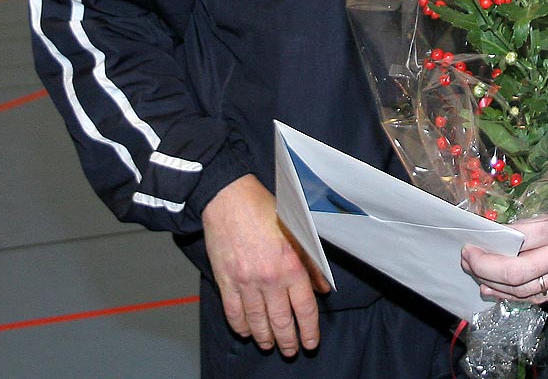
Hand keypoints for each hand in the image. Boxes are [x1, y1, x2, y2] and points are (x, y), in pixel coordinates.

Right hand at [202, 174, 329, 355]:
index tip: (311, 342)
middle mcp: (269, 277)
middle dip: (288, 341)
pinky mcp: (225, 282)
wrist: (228, 197)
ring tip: (270, 344)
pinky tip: (247, 331)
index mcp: (291, 263)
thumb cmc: (264, 207)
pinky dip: (241, 327)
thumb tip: (322, 288)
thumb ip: (311, 261)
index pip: (305, 308)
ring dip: (266, 338)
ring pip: (258, 322)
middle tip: (292, 350)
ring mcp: (245, 282)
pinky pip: (234, 314)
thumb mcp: (297, 229)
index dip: (310, 330)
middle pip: (282, 321)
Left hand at [460, 173, 547, 303]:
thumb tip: (503, 228)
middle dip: (485, 268)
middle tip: (468, 259)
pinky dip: (519, 297)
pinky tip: (504, 294)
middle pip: (516, 273)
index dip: (490, 245)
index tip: (473, 240)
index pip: (517, 241)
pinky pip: (543, 298)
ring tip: (478, 279)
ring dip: (498, 288)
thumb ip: (537, 217)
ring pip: (526, 291)